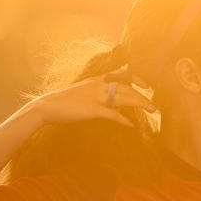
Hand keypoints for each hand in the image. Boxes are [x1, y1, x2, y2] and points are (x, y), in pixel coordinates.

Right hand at [27, 67, 155, 127]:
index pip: (123, 75)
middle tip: (154, 106)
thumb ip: (97, 91)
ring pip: (125, 98)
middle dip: (143, 97)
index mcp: (97, 78)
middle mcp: (99, 85)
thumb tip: (109, 98)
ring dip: (140, 104)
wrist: (47, 106)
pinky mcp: (93, 110)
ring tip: (151, 111)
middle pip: (128, 88)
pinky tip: (132, 125)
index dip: (138, 79)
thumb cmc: (63, 100)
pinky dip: (124, 120)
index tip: (148, 86)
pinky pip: (113, 114)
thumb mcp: (82, 90)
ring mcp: (96, 97)